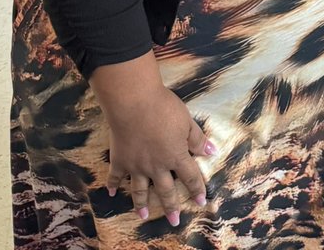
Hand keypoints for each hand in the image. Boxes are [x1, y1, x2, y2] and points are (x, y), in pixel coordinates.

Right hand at [104, 85, 214, 225]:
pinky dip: (112, 185)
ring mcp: (137, 166)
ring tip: (143, 216)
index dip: (197, 189)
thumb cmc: (164, 108)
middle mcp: (156, 166)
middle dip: (171, 207)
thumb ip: (197, 139)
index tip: (201, 201)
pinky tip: (111, 193)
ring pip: (140, 190)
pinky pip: (115, 176)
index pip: (190, 176)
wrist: (134, 103)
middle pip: (166, 190)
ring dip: (142, 204)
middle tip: (174, 221)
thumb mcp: (186, 121)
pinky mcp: (120, 160)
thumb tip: (212, 152)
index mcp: (175, 156)